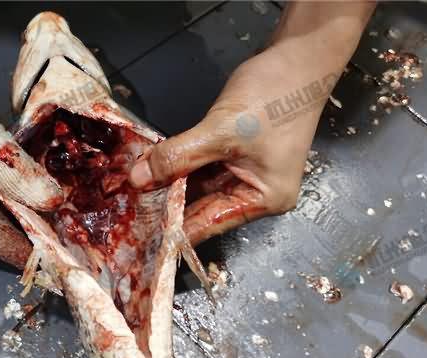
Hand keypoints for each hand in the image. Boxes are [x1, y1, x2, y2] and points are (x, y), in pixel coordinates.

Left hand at [129, 2, 374, 245]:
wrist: (300, 55)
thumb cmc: (273, 95)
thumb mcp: (222, 131)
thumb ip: (179, 157)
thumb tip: (137, 180)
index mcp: (262, 200)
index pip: (208, 224)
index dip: (172, 230)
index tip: (138, 233)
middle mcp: (254, 193)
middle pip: (200, 207)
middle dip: (165, 204)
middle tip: (125, 208)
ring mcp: (244, 173)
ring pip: (196, 185)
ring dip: (167, 183)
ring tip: (130, 188)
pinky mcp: (233, 154)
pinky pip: (199, 166)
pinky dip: (177, 165)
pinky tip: (149, 167)